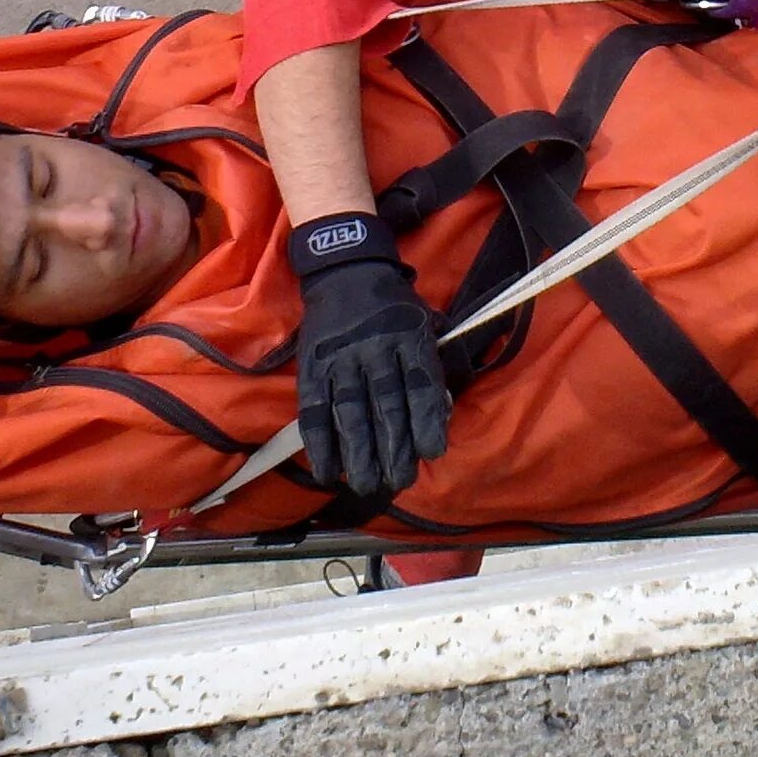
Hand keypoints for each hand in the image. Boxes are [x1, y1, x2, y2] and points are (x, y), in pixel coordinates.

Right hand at [289, 215, 450, 499]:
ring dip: (358, 453)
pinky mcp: (313, 367)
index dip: (427, 420)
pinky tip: (327, 470)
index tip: (432, 452)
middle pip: (386, 404)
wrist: (346, 272)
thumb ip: (436, 363)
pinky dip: (319, 443)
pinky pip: (315, 409)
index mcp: (409, 336)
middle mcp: (375, 348)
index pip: (421, 384)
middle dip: (394, 448)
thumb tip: (444, 412)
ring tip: (366, 483)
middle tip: (399, 480)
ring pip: (351, 412)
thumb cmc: (395, 307)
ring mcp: (341, 358)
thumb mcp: (426, 322)